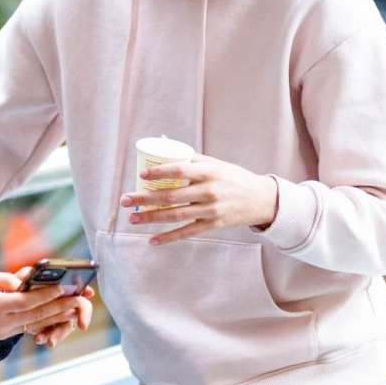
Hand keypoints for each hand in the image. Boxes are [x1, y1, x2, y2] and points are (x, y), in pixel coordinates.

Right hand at [0, 269, 85, 347]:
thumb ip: (4, 279)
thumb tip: (24, 279)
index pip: (27, 301)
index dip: (47, 294)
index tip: (64, 287)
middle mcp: (2, 323)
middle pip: (37, 315)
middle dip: (60, 306)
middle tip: (80, 298)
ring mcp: (4, 331)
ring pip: (36, 323)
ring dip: (57, 316)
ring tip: (75, 308)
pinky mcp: (4, 334)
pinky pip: (28, 327)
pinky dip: (44, 320)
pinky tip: (57, 315)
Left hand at [119, 155, 278, 245]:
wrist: (260, 199)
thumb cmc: (233, 177)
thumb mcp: (216, 163)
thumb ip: (190, 157)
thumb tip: (162, 144)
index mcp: (209, 171)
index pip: (180, 170)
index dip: (159, 172)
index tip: (141, 174)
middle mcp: (210, 191)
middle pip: (172, 196)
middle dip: (145, 198)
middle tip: (125, 199)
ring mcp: (211, 210)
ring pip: (176, 216)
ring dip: (151, 218)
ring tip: (132, 218)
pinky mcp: (214, 225)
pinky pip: (187, 232)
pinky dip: (169, 237)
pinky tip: (152, 240)